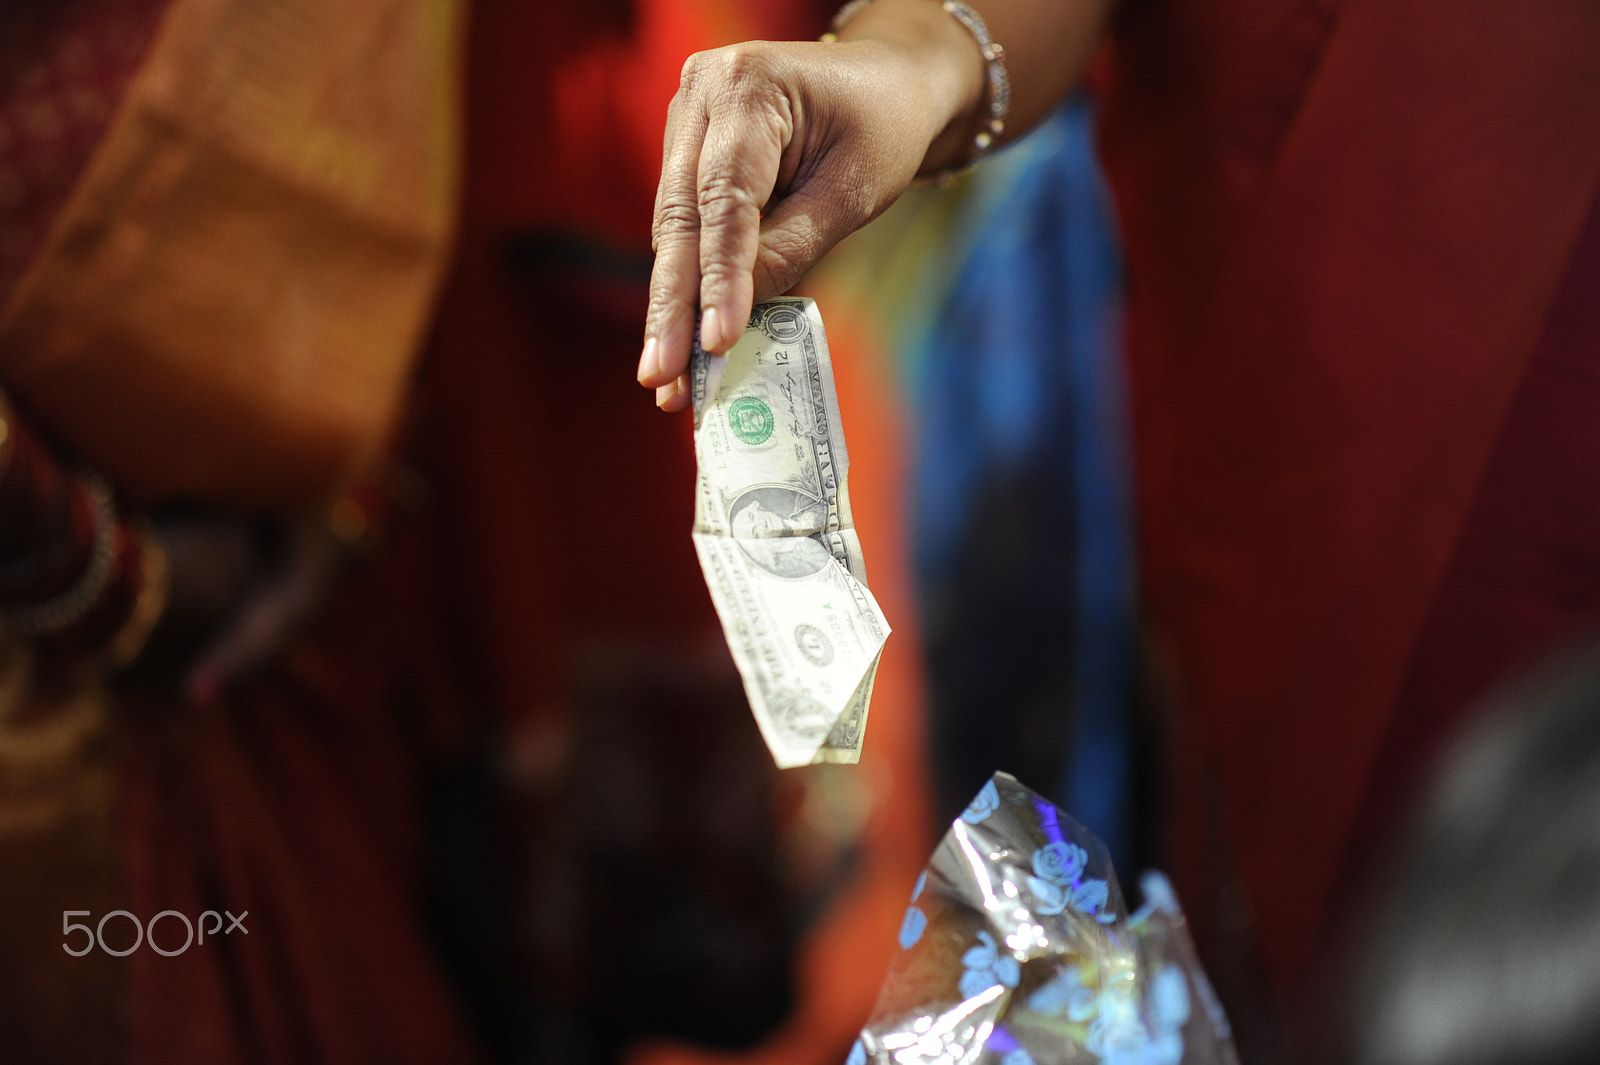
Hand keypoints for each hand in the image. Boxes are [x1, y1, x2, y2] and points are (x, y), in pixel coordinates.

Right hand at [637, 14, 984, 410]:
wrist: (885, 83)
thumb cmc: (882, 128)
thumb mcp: (851, 191)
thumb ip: (791, 250)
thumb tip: (733, 320)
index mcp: (747, 84)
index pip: (726, 197)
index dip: (718, 276)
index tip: (715, 343)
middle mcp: (700, 93)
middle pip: (680, 217)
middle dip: (673, 307)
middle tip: (663, 379)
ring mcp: (684, 119)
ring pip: (671, 230)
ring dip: (671, 308)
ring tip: (669, 380)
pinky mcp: (684, 151)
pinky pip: (681, 227)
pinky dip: (686, 285)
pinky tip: (682, 344)